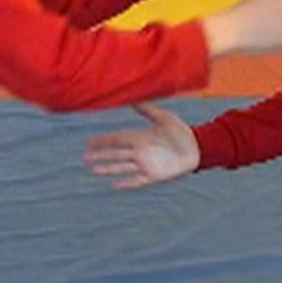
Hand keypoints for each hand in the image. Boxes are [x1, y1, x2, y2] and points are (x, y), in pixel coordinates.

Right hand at [83, 103, 198, 189]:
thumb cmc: (182, 132)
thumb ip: (148, 110)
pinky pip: (137, 181)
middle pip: (115, 154)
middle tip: (84, 158)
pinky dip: (126, 183)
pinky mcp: (154, 176)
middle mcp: (140, 152)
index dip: (103, 141)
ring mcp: (145, 165)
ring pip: (122, 167)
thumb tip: (133, 98)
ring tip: (93, 170)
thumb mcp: (164, 118)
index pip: (117, 139)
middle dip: (100, 156)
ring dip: (108, 169)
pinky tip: (114, 184)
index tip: (89, 142)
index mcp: (140, 137)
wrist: (198, 148)